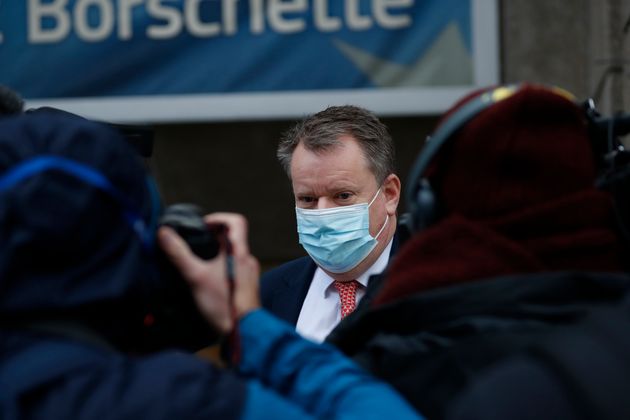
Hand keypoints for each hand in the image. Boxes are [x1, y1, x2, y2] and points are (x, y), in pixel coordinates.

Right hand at [158, 213, 260, 333]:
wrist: (244, 331)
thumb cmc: (223, 303)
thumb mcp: (196, 277)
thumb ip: (179, 254)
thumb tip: (164, 232)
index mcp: (239, 251)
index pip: (236, 221)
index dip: (218, 219)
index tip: (202, 227)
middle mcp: (248, 260)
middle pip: (232, 238)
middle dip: (213, 239)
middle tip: (194, 246)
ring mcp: (250, 274)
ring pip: (233, 256)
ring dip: (217, 255)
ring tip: (198, 264)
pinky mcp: (248, 288)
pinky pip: (235, 270)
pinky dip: (222, 270)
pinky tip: (209, 281)